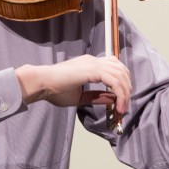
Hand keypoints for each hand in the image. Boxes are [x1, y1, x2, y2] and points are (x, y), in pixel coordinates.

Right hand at [16, 55, 131, 116]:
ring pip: (120, 75)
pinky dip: (120, 94)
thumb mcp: (80, 97)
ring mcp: (93, 63)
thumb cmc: (54, 90)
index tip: (121, 100)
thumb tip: (112, 100)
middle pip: (121, 70)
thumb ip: (96, 96)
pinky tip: (118, 105)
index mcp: (90, 64)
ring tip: (122, 108)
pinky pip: (114, 81)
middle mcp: (94, 60)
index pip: (114, 67)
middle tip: (124, 107)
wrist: (41, 83)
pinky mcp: (92, 70)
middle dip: (127, 89)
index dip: (122, 83)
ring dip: (125, 93)